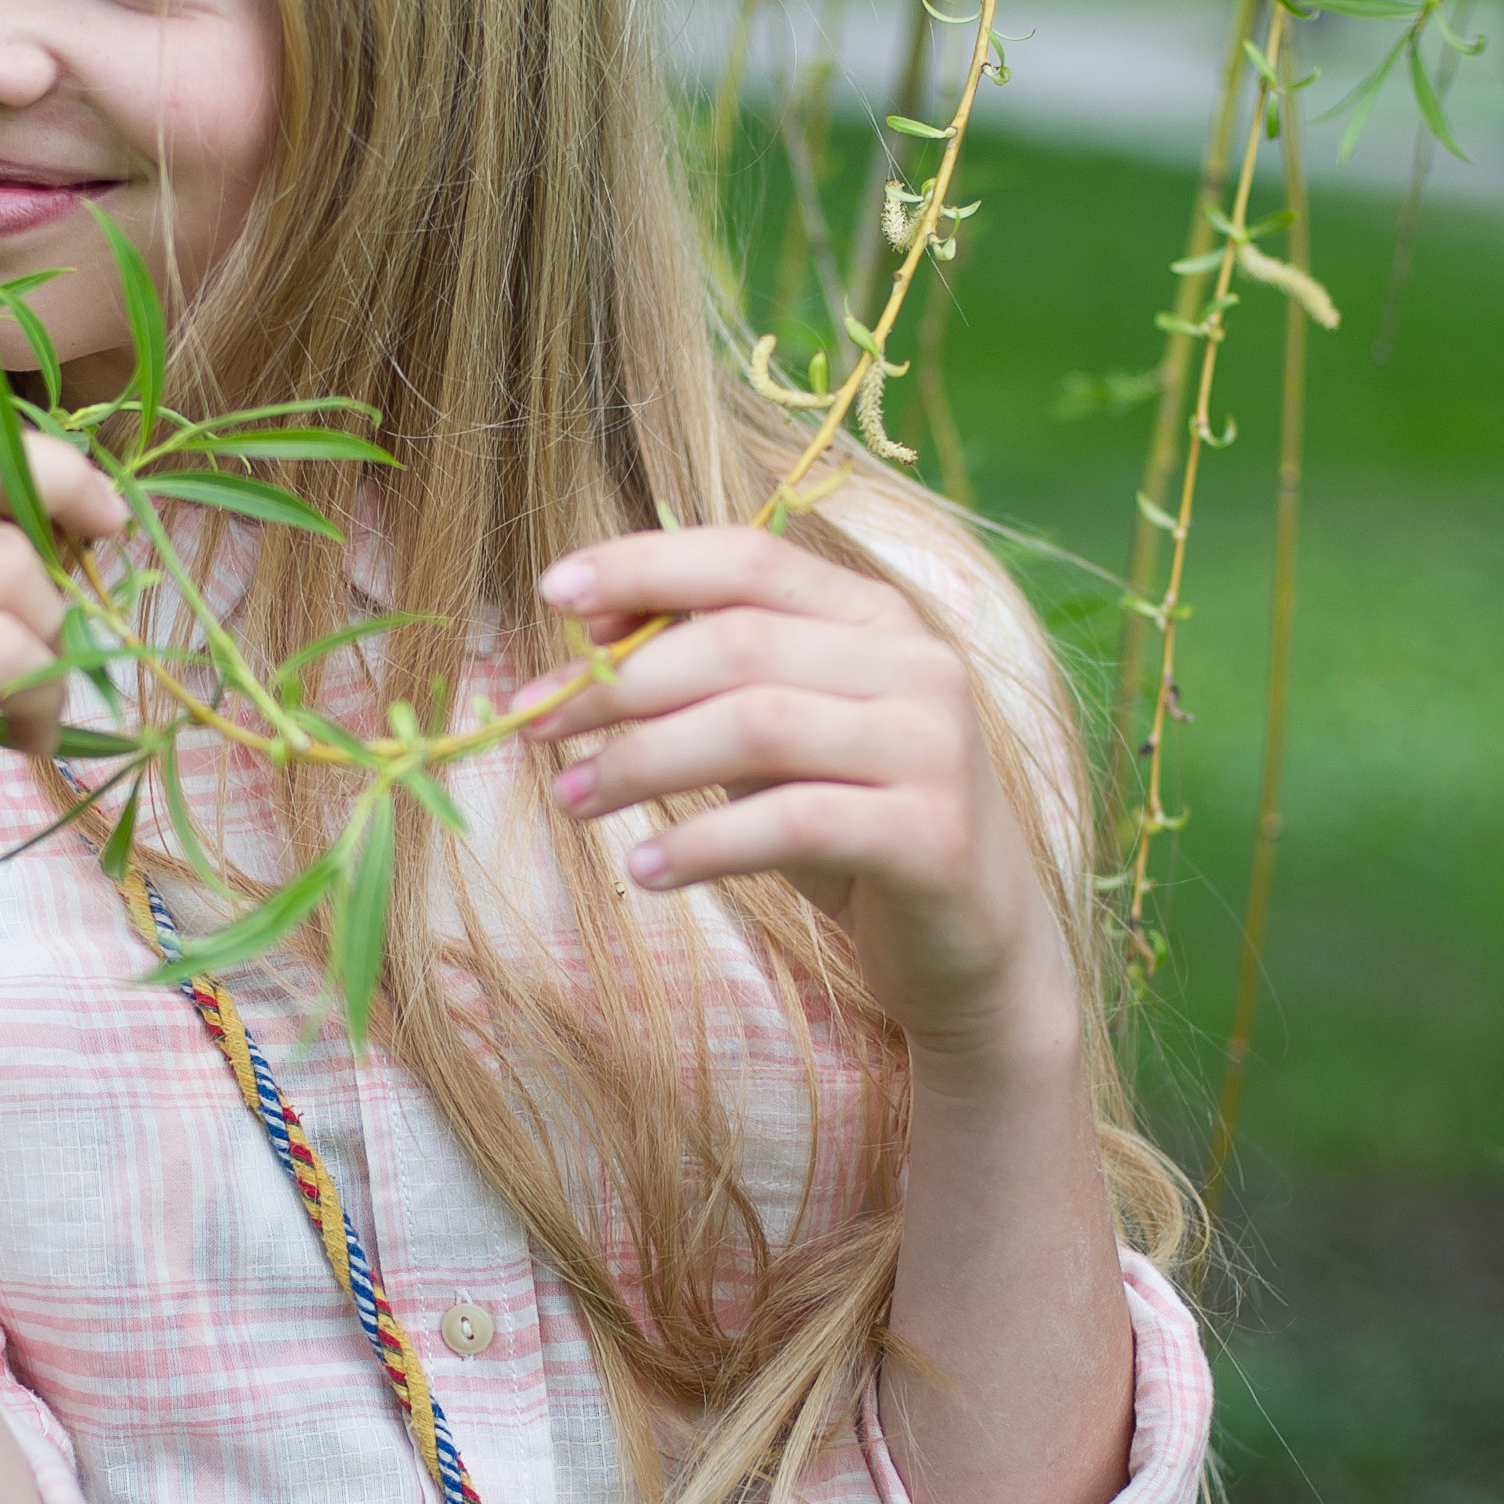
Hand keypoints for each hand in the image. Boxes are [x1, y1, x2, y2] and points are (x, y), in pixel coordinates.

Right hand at [0, 420, 125, 1024]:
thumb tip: (29, 512)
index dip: (29, 463)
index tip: (87, 515)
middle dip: (62, 509)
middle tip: (95, 582)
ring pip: (7, 566)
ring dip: (54, 640)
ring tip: (32, 708)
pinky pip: (6, 651)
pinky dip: (44, 697)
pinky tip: (27, 743)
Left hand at [516, 524, 1076, 1075]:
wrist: (971, 947)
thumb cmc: (850, 829)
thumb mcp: (777, 741)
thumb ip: (707, 681)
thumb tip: (587, 635)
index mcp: (875, 616)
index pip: (749, 556)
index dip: (644, 565)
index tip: (550, 594)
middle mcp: (916, 663)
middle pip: (736, 643)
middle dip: (616, 684)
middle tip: (533, 727)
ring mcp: (932, 746)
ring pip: (755, 725)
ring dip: (642, 762)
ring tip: (571, 801)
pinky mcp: (931, 835)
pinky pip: (791, 823)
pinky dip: (702, 844)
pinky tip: (644, 868)